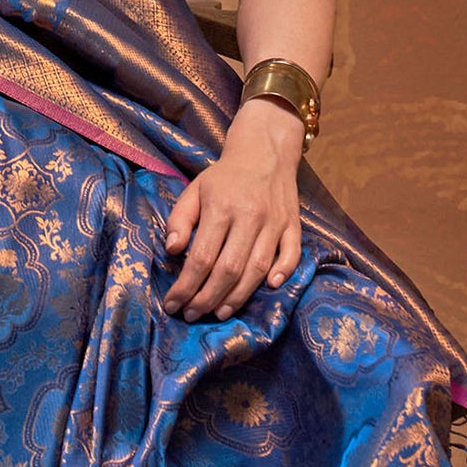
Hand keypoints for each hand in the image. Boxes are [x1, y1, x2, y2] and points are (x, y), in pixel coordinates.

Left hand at [161, 100, 303, 321]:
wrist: (264, 150)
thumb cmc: (224, 177)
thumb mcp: (194, 190)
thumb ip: (180, 220)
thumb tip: (173, 251)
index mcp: (221, 207)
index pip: (202, 257)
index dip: (186, 286)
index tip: (173, 303)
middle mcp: (250, 217)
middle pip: (229, 269)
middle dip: (208, 299)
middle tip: (192, 315)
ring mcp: (275, 222)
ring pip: (258, 269)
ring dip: (238, 297)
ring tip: (219, 313)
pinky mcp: (293, 225)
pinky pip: (292, 254)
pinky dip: (282, 272)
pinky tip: (268, 288)